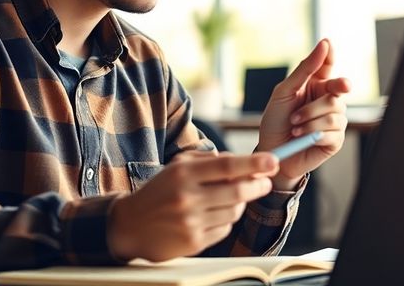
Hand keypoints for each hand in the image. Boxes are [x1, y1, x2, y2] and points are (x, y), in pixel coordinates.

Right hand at [109, 151, 278, 261]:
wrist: (130, 226)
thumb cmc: (159, 191)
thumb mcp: (177, 167)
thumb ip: (209, 161)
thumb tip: (243, 163)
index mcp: (183, 174)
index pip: (226, 166)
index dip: (253, 164)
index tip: (273, 161)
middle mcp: (187, 197)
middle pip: (238, 191)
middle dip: (258, 186)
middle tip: (265, 182)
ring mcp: (191, 222)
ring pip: (234, 211)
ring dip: (240, 203)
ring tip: (230, 198)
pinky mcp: (194, 242)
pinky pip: (224, 229)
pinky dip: (225, 221)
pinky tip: (213, 216)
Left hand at [256, 39, 350, 189]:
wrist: (272, 151)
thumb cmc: (276, 121)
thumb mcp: (284, 91)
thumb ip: (304, 69)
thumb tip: (324, 45)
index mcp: (315, 85)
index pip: (327, 65)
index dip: (329, 54)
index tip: (327, 43)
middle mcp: (327, 100)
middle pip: (338, 87)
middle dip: (329, 92)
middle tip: (325, 95)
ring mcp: (334, 120)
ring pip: (335, 110)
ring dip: (310, 118)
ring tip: (295, 125)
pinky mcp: (335, 139)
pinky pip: (333, 130)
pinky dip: (314, 132)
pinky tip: (302, 136)